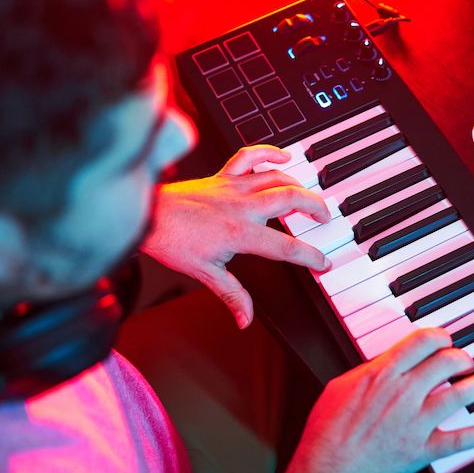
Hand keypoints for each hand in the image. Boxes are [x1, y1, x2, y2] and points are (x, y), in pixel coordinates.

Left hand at [142, 145, 330, 328]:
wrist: (146, 216)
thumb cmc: (170, 241)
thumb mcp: (204, 274)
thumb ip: (232, 295)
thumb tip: (246, 319)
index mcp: (239, 233)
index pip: (285, 246)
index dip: (310, 256)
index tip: (323, 262)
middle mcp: (241, 206)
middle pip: (290, 198)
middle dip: (315, 207)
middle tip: (326, 218)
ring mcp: (232, 188)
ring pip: (276, 177)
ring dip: (299, 184)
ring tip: (311, 196)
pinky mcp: (222, 177)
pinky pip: (249, 157)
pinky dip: (269, 153)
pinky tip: (284, 156)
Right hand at [282, 329, 473, 472]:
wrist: (328, 471)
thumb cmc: (327, 432)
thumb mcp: (341, 386)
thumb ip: (369, 371)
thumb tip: (385, 363)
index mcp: (383, 374)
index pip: (423, 340)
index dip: (440, 336)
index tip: (444, 340)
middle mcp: (405, 393)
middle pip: (447, 361)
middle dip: (461, 357)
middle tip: (464, 361)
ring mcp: (418, 422)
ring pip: (462, 393)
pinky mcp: (425, 449)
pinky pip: (465, 438)